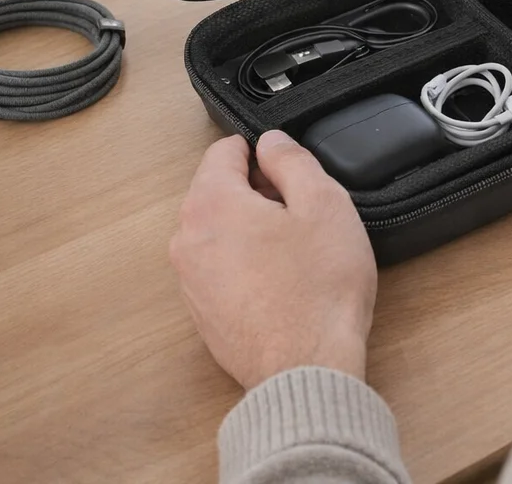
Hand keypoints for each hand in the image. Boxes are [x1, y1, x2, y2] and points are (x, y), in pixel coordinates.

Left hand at [170, 130, 376, 389]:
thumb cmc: (318, 288)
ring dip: (254, 227)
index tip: (291, 171)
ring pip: (222, 229)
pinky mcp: (203, 312)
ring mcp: (191, 280)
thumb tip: (272, 143)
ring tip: (297, 250)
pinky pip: (222, 266)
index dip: (264, 153)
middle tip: (302, 213)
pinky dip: (248, 262)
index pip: (224, 151)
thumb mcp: (323, 202)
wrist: (307, 368)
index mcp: (211, 204)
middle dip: (258, 191)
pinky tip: (284, 280)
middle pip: (219, 190)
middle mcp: (187, 239)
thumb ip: (292, 160)